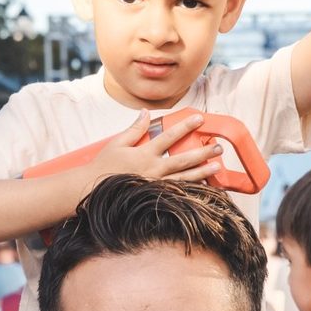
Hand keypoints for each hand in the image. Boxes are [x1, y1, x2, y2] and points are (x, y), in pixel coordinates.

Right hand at [90, 112, 222, 184]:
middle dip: (202, 152)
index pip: (169, 136)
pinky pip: (176, 193)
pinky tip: (202, 187)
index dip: (185, 126)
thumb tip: (145, 112)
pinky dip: (190, 190)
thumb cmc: (104, 166)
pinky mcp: (154, 198)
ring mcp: (155, 186)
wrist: (92, 190)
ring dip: (201, 172)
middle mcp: (152, 169)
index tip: (199, 119)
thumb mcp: (117, 143)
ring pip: (183, 178)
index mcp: (144, 153)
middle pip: (183, 159)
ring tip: (216, 166)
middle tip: (218, 147)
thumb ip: (135, 128)